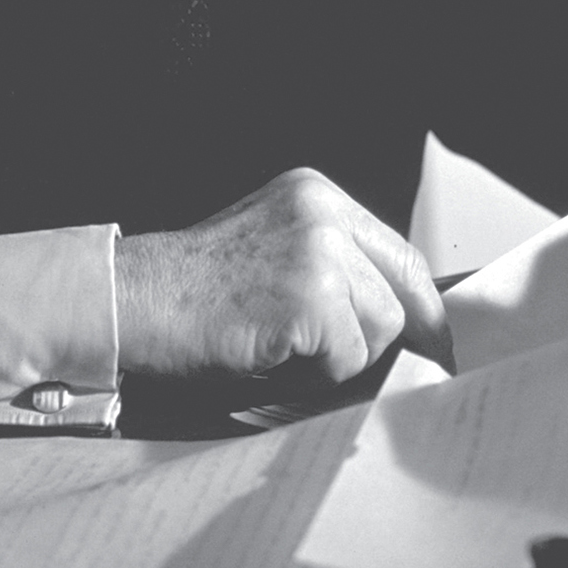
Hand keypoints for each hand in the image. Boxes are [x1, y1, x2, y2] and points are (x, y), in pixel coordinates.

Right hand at [112, 168, 454, 381]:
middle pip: (401, 291)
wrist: (134, 300)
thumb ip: (333, 266)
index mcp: (316, 194)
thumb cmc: (193, 291)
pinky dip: (317, 373)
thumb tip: (401, 319)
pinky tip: (272, 355)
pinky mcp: (307, 297)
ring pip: (380, 326)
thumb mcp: (273, 251)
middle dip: (388, 338)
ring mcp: (316, 251)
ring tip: (286, 349)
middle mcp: (322, 211)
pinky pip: (347, 356)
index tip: (434, 341)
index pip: (399, 252)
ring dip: (342, 356)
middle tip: (370, 368)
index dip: (420, 305)